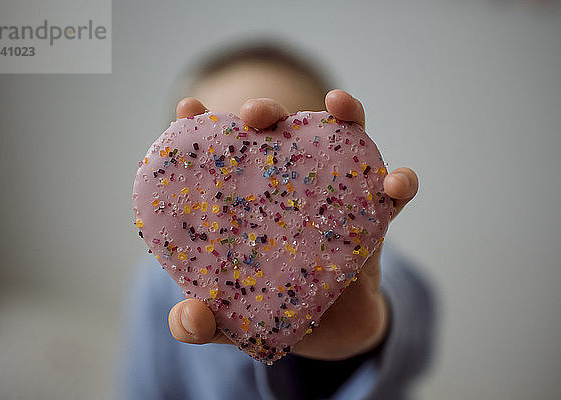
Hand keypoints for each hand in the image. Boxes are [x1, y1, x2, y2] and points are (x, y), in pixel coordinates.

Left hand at [168, 90, 418, 359]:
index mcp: (249, 203)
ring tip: (339, 104)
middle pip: (278, 134)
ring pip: (342, 142)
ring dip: (344, 116)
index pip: (220, 156)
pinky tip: (394, 184)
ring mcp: (334, 196)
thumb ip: (203, 323)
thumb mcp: (231, 319)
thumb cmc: (273, 311)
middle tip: (255, 115)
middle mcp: (290, 188)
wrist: (330, 333)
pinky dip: (400, 181)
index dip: (202, 125)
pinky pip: (392, 193)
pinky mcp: (374, 218)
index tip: (189, 109)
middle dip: (266, 111)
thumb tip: (190, 319)